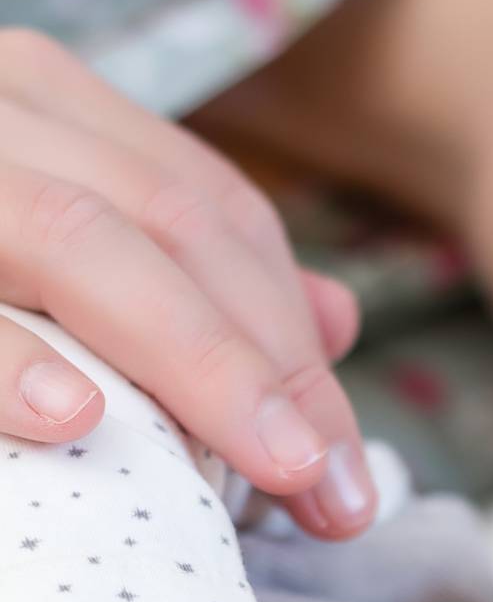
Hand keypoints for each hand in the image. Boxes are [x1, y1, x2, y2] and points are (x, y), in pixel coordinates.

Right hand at [0, 29, 374, 539]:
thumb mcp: (60, 250)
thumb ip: (182, 277)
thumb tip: (337, 319)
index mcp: (47, 102)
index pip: (214, 215)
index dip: (295, 347)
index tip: (349, 475)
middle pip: (172, 223)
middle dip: (270, 371)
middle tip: (337, 499)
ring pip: (73, 235)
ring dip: (189, 363)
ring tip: (268, 472)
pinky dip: (5, 356)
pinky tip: (74, 418)